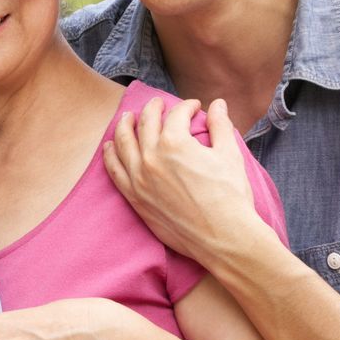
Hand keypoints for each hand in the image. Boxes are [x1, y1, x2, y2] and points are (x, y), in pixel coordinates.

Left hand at [103, 97, 260, 265]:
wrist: (223, 236)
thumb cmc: (230, 196)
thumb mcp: (229, 155)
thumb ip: (220, 126)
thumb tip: (218, 104)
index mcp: (175, 143)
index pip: (176, 115)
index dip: (187, 107)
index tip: (193, 107)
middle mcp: (151, 157)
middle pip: (146, 123)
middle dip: (153, 109)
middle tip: (158, 104)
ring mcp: (139, 178)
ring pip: (123, 143)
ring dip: (124, 125)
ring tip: (127, 117)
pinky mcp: (134, 198)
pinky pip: (114, 171)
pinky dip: (110, 155)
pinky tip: (109, 146)